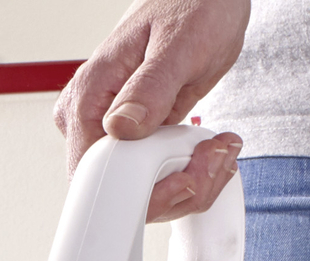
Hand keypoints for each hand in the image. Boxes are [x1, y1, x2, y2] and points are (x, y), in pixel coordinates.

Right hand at [57, 0, 246, 218]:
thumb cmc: (192, 4)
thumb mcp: (179, 42)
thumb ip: (150, 86)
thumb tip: (121, 128)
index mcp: (91, 94)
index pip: (92, 174)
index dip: (140, 193)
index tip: (185, 179)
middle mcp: (95, 118)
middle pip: (118, 193)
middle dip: (174, 191)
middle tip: (213, 159)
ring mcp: (115, 132)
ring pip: (141, 193)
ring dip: (189, 184)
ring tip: (219, 150)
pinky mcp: (137, 139)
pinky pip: (156, 179)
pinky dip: (190, 176)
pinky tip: (211, 151)